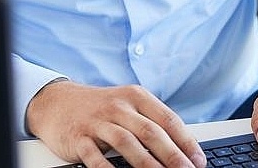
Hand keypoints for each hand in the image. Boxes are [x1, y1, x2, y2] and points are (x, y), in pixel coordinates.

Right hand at [25, 80, 206, 167]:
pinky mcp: (79, 137)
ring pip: (127, 143)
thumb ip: (150, 121)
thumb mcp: (126, 105)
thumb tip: (183, 148)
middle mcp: (118, 106)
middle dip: (172, 156)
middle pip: (150, 131)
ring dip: (147, 165)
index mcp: (135, 96)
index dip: (185, 141)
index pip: (167, 118)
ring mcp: (98, 121)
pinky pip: (96, 157)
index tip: (199, 161)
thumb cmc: (100, 107)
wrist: (58, 102)